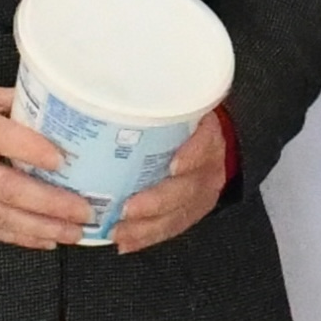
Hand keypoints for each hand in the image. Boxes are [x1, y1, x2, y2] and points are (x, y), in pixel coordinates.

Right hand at [0, 87, 94, 248]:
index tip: (63, 160)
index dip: (32, 150)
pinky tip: (48, 241)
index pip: (0, 137)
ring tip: (75, 233)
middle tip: (84, 210)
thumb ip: (9, 102)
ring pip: (2, 217)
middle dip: (50, 203)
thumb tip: (55, 104)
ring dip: (42, 227)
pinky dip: (21, 238)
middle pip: (7, 187)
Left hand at [109, 107, 229, 253]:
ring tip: (117, 231)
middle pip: (187, 189)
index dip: (193, 154)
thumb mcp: (180, 100)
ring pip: (177, 214)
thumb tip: (97, 77)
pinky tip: (123, 243)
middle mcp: (209, 167)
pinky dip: (147, 237)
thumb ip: (152, 96)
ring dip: (147, 226)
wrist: (223, 139)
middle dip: (156, 202)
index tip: (174, 164)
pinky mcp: (193, 210)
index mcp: (208, 134)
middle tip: (126, 208)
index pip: (206, 143)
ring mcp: (202, 192)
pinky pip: (172, 228)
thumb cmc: (186, 118)